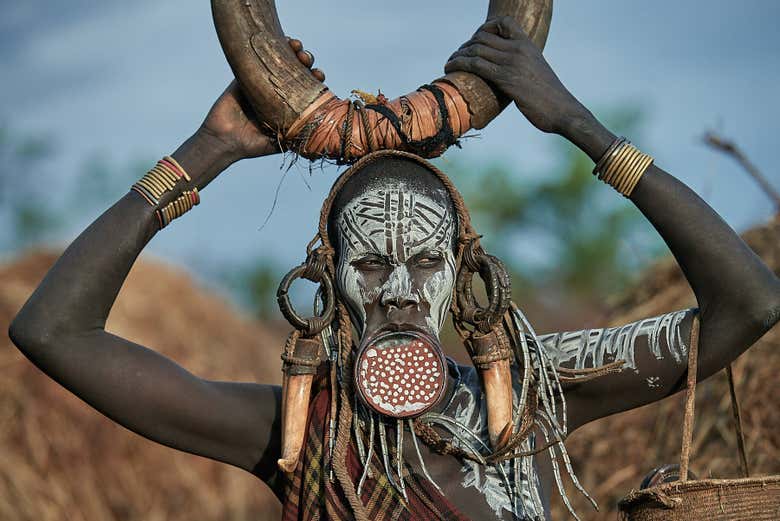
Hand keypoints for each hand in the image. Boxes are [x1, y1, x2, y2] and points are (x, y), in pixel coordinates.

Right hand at [198, 38, 324, 160]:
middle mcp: (276, 92)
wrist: (226, 140)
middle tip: (306, 60)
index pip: (307, 87)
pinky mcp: (243, 76)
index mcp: (288, 104)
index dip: (315, 79)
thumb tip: (319, 131)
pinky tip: (278, 40)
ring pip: (279, 60)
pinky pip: (255, 58)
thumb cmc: (254, 144)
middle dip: (305, 62)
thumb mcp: (282, 141)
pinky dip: (267, 47)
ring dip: (291, 51)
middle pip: (296, 70)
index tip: (319, 76)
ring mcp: (260, 82)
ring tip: (296, 47)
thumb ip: (298, 134)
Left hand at [445, 17, 586, 134]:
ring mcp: (512, 62)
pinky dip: (458, 64)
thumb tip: (509, 76)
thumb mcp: (537, 75)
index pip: (503, 22)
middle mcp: (519, 49)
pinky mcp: (506, 79)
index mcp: (528, 45)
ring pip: (475, 49)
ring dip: (457, 55)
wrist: (563, 110)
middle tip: (457, 58)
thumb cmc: (551, 99)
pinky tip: (449, 69)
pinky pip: (476, 64)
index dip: (485, 28)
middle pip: (482, 36)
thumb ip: (523, 68)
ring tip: (449, 64)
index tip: (476, 41)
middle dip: (465, 45)